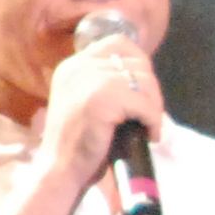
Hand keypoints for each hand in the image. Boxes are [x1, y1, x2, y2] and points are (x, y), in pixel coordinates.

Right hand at [39, 28, 164, 185]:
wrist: (60, 171)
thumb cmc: (78, 143)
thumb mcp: (86, 102)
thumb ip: (105, 83)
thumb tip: (143, 75)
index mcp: (73, 65)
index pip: (119, 43)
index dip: (140, 63)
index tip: (145, 90)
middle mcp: (78, 67)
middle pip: (137, 63)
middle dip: (152, 90)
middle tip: (150, 116)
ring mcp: (88, 81)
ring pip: (144, 82)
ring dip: (155, 107)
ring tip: (150, 126)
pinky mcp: (100, 100)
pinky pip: (144, 103)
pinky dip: (153, 120)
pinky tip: (150, 135)